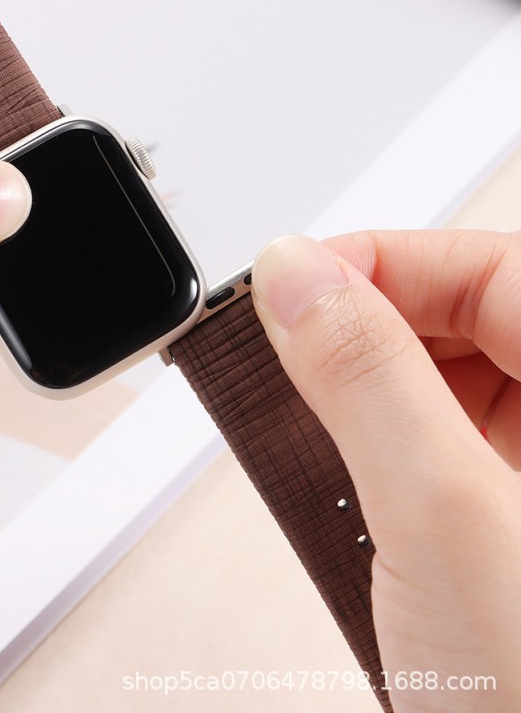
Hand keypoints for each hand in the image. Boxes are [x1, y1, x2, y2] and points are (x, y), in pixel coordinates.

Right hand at [251, 230, 520, 712]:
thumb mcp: (440, 521)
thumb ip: (365, 377)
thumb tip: (295, 273)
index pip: (490, 266)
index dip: (381, 260)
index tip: (289, 283)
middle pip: (464, 316)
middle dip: (362, 327)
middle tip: (284, 347)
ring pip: (443, 377)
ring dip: (362, 386)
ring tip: (307, 410)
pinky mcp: (506, 518)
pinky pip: (435, 440)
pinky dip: (376, 440)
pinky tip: (343, 464)